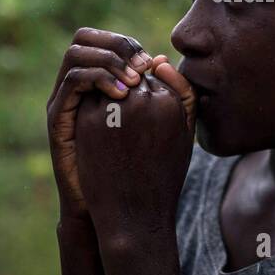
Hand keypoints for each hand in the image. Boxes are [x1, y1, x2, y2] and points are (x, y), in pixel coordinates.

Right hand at [46, 28, 155, 222]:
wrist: (114, 208)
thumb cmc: (139, 167)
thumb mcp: (157, 124)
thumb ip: (163, 93)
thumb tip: (162, 60)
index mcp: (98, 84)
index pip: (105, 41)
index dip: (128, 43)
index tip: (151, 62)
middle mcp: (77, 88)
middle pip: (84, 38)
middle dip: (116, 46)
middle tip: (142, 66)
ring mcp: (63, 101)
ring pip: (75, 54)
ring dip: (108, 61)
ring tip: (133, 81)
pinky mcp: (58, 118)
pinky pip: (72, 81)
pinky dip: (98, 79)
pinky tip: (122, 95)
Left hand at [73, 56, 195, 246]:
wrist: (134, 214)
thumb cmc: (164, 175)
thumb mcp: (185, 134)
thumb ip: (181, 92)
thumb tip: (158, 59)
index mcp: (168, 101)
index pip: (154, 77)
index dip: (150, 100)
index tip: (150, 126)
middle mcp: (139, 100)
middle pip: (130, 79)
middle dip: (130, 98)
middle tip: (132, 133)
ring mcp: (111, 108)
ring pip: (108, 86)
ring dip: (110, 102)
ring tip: (118, 137)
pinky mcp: (88, 120)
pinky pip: (91, 101)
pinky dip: (95, 113)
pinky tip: (102, 139)